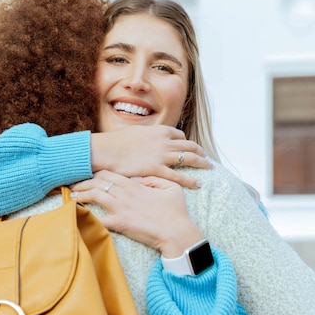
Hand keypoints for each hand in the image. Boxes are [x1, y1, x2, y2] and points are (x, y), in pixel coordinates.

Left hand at [71, 170, 203, 256]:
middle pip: (98, 182)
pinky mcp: (120, 223)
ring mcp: (121, 208)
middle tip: (74, 184)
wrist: (177, 233)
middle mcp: (125, 194)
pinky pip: (99, 219)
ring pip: (95, 196)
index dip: (97, 173)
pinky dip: (87, 216)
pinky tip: (77, 215)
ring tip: (71, 196)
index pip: (110, 174)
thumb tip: (140, 179)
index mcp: (136, 185)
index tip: (88, 175)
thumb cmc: (176, 212)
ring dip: (81, 195)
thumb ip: (155, 180)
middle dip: (84, 182)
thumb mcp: (171, 188)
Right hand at [90, 125, 210, 188]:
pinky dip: (190, 180)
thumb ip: (146, 137)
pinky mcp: (157, 169)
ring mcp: (162, 155)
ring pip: (189, 157)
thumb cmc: (116, 143)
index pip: (179, 135)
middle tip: (206, 158)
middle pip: (189, 145)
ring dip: (201, 163)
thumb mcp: (135, 133)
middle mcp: (164, 141)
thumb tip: (147, 140)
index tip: (189, 147)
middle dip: (200, 151)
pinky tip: (198, 184)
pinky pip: (179, 175)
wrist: (106, 150)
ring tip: (209, 168)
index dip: (186, 142)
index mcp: (159, 131)